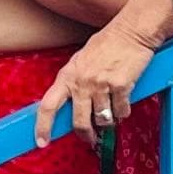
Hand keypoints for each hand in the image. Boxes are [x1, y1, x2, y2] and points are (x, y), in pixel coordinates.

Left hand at [33, 13, 158, 144]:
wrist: (131, 32)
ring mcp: (101, 85)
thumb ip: (74, 82)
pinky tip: (124, 101)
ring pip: (103, 119)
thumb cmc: (107, 45)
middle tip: (89, 138)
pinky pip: (121, 111)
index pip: (47, 106)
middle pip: (79, 122)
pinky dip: (124, 111)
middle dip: (85, 134)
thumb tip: (70, 105)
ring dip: (109, 120)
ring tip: (112, 110)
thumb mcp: (80, 61)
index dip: (42, 126)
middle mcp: (82, 82)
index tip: (41, 141)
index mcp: (67, 75)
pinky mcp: (121, 86)